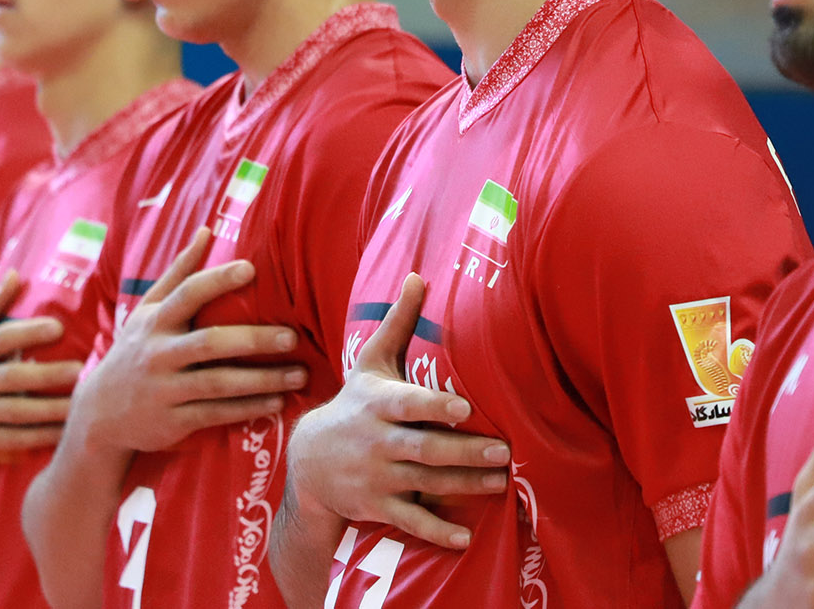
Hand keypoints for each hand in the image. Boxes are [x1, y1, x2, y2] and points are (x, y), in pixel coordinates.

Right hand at [0, 270, 82, 469]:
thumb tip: (15, 274)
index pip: (1, 338)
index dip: (29, 332)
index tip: (59, 328)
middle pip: (13, 377)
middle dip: (48, 374)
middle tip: (80, 369)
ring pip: (18, 412)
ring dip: (52, 408)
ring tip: (80, 402)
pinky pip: (17, 438)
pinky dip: (42, 435)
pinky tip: (66, 430)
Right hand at [79, 227, 309, 456]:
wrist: (99, 413)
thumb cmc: (135, 351)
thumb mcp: (146, 311)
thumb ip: (179, 272)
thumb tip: (207, 229)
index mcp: (155, 321)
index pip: (187, 293)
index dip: (217, 279)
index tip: (251, 269)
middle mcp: (159, 353)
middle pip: (210, 342)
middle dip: (253, 339)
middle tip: (292, 336)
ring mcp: (164, 389)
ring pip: (218, 384)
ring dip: (262, 380)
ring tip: (299, 375)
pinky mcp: (172, 421)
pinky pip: (216, 414)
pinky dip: (248, 408)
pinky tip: (277, 402)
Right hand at [283, 272, 507, 550]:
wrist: (309, 462)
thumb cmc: (354, 404)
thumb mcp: (370, 363)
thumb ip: (399, 323)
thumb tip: (419, 276)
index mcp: (378, 405)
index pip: (408, 405)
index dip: (434, 407)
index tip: (464, 409)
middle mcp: (377, 442)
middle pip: (424, 448)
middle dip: (464, 452)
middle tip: (504, 452)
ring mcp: (377, 477)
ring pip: (424, 483)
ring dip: (464, 485)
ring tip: (501, 481)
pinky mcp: (378, 506)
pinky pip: (410, 521)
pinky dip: (435, 531)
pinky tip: (464, 537)